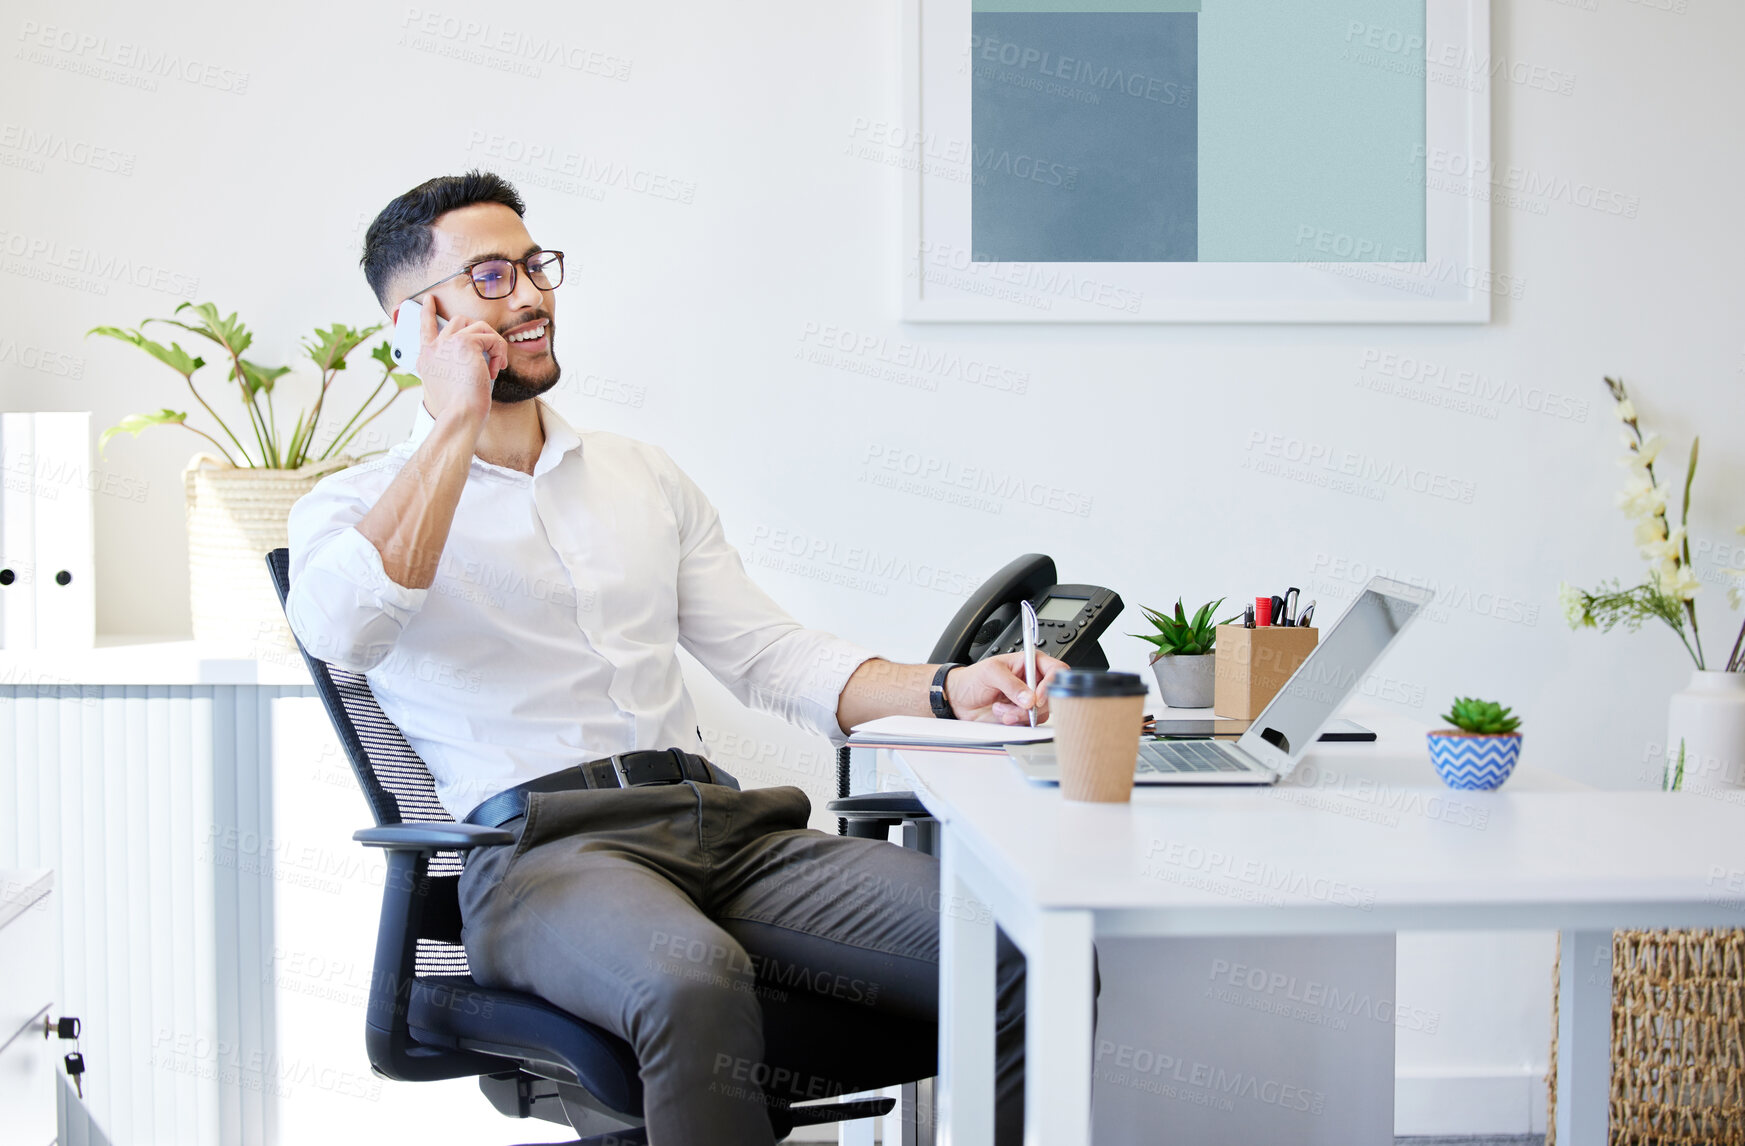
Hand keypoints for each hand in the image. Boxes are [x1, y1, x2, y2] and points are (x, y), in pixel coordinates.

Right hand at [414, 297, 508, 428]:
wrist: (460, 415)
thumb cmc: (458, 408)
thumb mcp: (449, 385)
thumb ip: (453, 366)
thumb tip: (477, 355)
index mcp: (427, 358)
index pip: (425, 328)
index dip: (427, 312)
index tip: (429, 300)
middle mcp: (434, 347)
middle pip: (458, 321)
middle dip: (479, 332)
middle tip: (491, 352)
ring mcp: (448, 342)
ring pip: (478, 326)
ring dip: (493, 344)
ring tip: (495, 365)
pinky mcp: (465, 342)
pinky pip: (490, 337)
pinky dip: (499, 352)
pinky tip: (495, 369)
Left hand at [944, 652, 1068, 724]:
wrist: (959, 699)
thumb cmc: (973, 679)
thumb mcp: (991, 673)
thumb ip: (1011, 684)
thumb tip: (1029, 698)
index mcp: (1030, 663)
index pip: (1056, 670)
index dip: (1051, 685)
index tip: (1037, 698)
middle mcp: (1033, 682)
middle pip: (1052, 696)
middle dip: (1033, 705)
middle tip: (1017, 706)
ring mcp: (1029, 700)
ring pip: (1042, 712)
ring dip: (1020, 715)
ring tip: (1001, 709)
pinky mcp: (1023, 715)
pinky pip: (1031, 723)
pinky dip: (1016, 722)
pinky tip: (1002, 716)